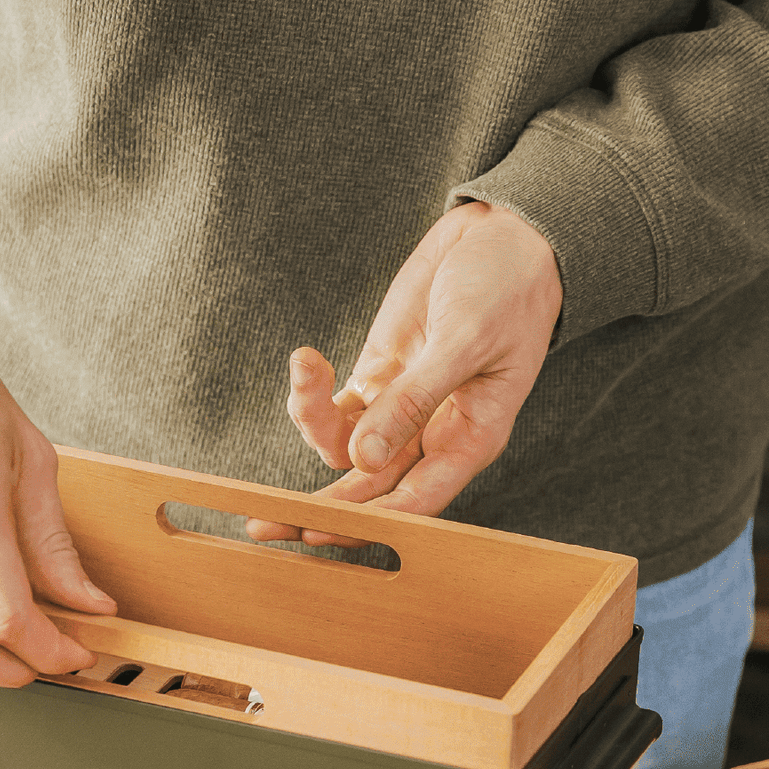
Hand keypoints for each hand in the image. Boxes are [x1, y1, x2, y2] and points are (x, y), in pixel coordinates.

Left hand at [246, 202, 560, 547]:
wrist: (502, 238)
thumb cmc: (506, 290)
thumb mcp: (466, 340)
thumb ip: (416, 399)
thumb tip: (363, 459)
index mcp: (469, 441)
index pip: (414, 501)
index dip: (366, 523)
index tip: (317, 529)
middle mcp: (431, 437)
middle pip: (366, 491)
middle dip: (314, 508)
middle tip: (262, 524)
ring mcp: (398, 410)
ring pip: (342, 449)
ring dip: (312, 424)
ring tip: (305, 372)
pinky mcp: (375, 379)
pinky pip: (333, 409)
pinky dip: (311, 393)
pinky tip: (306, 361)